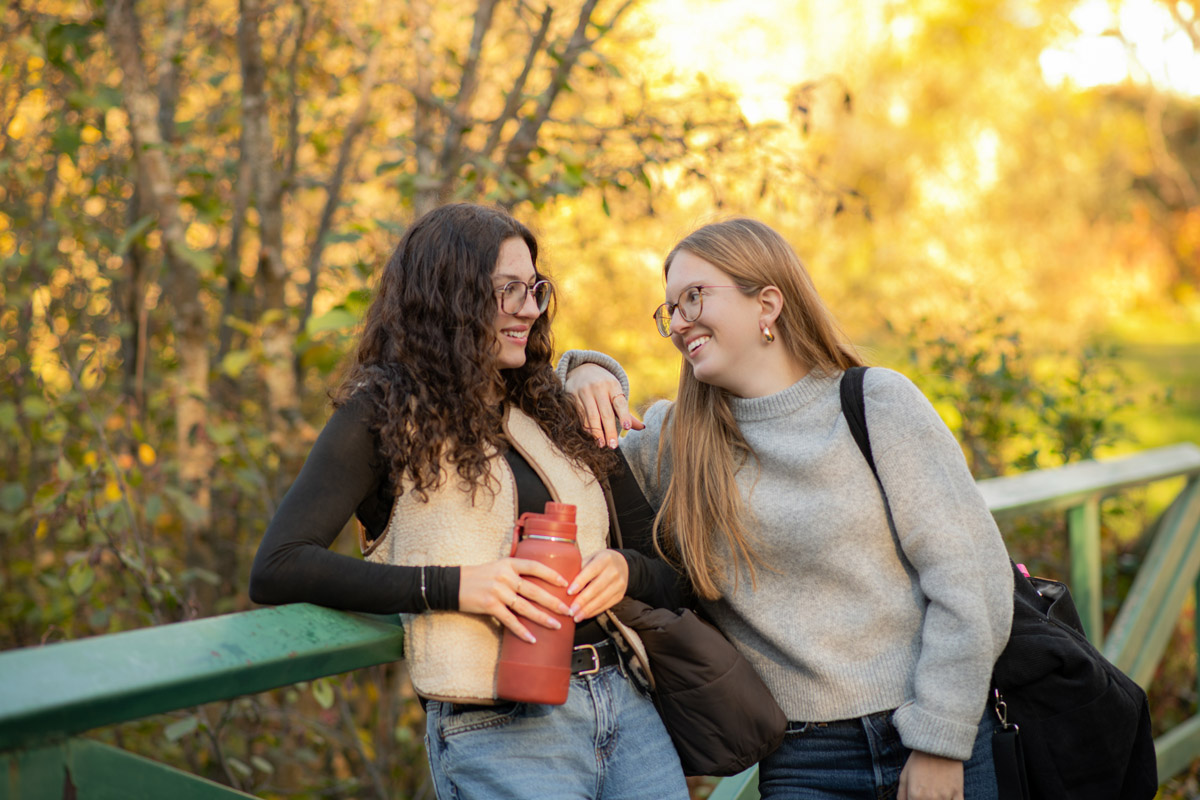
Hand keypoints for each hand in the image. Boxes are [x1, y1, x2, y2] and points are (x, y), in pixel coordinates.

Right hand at [458, 558, 572, 642]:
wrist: (454, 584)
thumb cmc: (479, 576)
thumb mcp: (498, 567)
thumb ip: (515, 573)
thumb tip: (537, 584)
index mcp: (509, 564)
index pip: (535, 567)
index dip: (551, 574)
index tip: (565, 583)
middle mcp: (505, 576)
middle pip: (534, 590)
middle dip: (553, 602)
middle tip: (568, 610)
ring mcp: (497, 591)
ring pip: (525, 607)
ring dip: (542, 618)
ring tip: (556, 625)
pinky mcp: (490, 605)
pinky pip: (510, 620)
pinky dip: (522, 631)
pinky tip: (532, 638)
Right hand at [564, 363, 643, 448]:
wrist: (582, 369)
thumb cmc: (604, 386)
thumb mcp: (615, 392)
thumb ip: (626, 412)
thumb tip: (642, 427)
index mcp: (613, 385)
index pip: (620, 402)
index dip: (624, 415)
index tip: (627, 427)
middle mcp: (599, 388)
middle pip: (606, 413)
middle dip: (610, 430)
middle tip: (613, 445)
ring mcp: (585, 392)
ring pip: (591, 416)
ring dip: (597, 432)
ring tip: (602, 444)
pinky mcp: (573, 396)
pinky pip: (580, 415)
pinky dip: (586, 427)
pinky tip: (591, 436)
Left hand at [566, 549, 628, 621]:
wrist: (622, 564)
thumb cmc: (600, 561)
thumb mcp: (591, 558)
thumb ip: (579, 567)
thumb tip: (561, 582)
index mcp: (605, 559)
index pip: (591, 570)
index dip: (580, 581)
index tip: (569, 592)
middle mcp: (614, 571)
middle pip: (597, 588)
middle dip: (582, 601)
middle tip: (570, 610)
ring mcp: (619, 584)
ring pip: (602, 599)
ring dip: (587, 610)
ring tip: (575, 616)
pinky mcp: (620, 595)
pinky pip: (606, 605)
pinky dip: (594, 612)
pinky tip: (584, 615)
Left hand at [897, 750, 963, 799]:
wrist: (938, 744)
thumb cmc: (919, 760)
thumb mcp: (904, 776)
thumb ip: (901, 796)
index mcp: (915, 795)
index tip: (915, 799)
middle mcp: (931, 799)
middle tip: (924, 797)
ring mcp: (946, 797)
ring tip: (934, 796)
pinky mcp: (958, 793)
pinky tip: (945, 798)